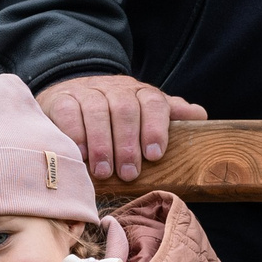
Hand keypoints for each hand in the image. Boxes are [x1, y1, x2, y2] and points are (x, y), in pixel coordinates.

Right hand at [38, 74, 208, 183]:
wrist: (73, 92)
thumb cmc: (115, 114)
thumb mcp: (144, 113)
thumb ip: (169, 115)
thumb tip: (200, 116)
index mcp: (140, 92)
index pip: (153, 103)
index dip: (155, 128)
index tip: (154, 155)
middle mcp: (115, 88)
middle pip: (125, 109)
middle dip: (127, 144)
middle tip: (128, 173)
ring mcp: (87, 91)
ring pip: (97, 111)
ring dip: (102, 144)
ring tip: (104, 172)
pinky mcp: (62, 98)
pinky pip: (69, 113)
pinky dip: (75, 135)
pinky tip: (80, 156)